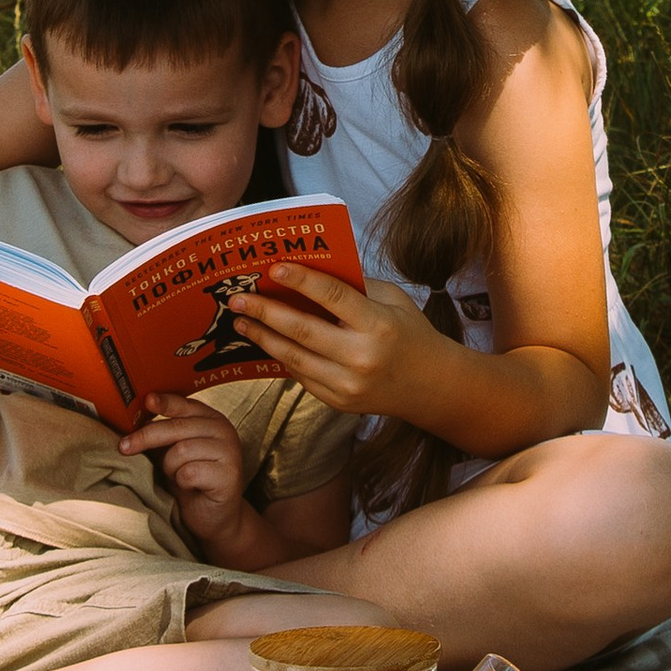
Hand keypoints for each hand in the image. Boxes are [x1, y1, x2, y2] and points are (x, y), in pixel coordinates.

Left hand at [121, 392, 270, 565]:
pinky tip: (189, 487)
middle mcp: (223, 430)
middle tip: (124, 448)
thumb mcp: (172, 452)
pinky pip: (190, 472)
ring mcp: (230, 451)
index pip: (183, 404)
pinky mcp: (229, 475)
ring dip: (169, 467)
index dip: (163, 402)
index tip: (147, 401)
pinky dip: (181, 482)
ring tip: (175, 476)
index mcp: (210, 418)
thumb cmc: (190, 481)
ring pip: (181, 450)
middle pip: (176, 427)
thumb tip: (130, 421)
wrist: (213, 517)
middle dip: (146, 438)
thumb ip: (161, 434)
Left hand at [223, 267, 449, 421]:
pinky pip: (301, 376)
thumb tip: (309, 271)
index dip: (301, 281)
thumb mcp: (392, 300)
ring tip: (241, 322)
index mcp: (378, 324)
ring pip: (294, 357)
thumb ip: (355, 286)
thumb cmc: (411, 334)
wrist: (432, 386)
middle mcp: (361, 356)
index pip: (333, 296)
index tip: (274, 269)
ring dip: (263, 338)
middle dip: (265, 312)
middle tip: (238, 299)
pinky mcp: (338, 402)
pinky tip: (268, 342)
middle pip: (302, 330)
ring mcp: (348, 384)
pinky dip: (282, 357)